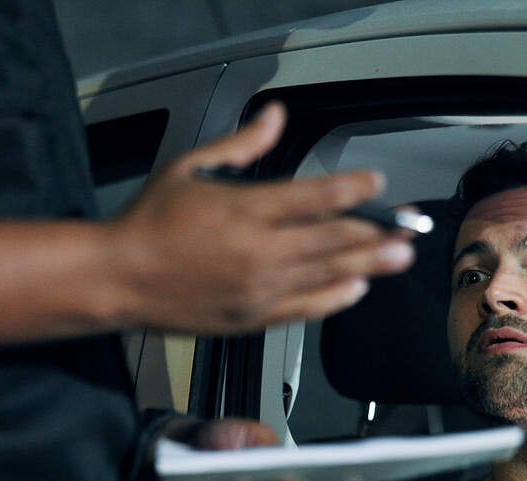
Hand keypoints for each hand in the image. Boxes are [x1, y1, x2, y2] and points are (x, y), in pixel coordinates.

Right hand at [108, 101, 414, 334]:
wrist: (118, 278)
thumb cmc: (148, 223)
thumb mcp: (190, 167)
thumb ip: (240, 145)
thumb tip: (274, 116)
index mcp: (246, 209)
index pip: (316, 196)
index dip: (354, 188)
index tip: (376, 182)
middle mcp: (259, 251)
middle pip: (334, 238)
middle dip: (377, 231)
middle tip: (407, 227)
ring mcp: (258, 288)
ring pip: (328, 274)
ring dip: (369, 264)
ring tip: (398, 257)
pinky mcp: (252, 318)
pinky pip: (305, 309)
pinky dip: (334, 298)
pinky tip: (354, 289)